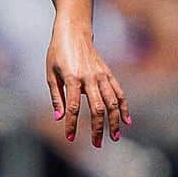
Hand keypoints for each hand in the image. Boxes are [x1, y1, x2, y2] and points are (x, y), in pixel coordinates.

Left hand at [46, 25, 130, 146]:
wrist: (73, 32)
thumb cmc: (57, 53)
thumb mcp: (50, 73)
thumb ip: (56, 96)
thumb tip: (60, 118)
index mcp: (72, 78)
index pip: (74, 107)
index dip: (72, 124)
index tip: (70, 137)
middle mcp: (89, 77)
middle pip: (97, 108)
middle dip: (98, 128)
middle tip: (96, 144)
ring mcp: (101, 75)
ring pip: (112, 102)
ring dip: (114, 121)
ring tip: (114, 137)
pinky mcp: (108, 73)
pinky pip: (119, 92)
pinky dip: (124, 107)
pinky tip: (126, 121)